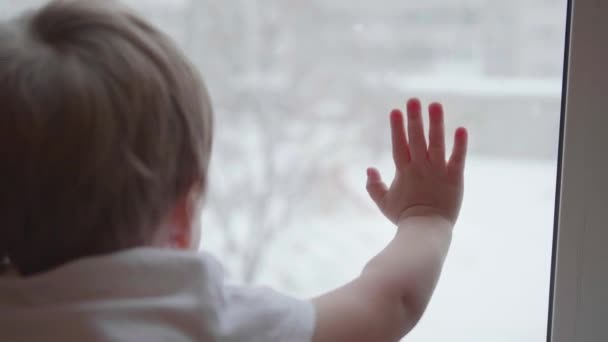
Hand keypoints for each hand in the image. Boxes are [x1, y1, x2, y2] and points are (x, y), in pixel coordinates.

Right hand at [366, 98, 467, 224]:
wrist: (425, 231)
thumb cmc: (404, 218)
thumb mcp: (383, 203)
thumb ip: (374, 186)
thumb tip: (369, 169)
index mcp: (403, 171)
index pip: (399, 144)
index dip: (397, 127)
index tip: (395, 110)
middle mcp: (420, 168)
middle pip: (416, 139)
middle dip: (414, 119)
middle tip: (413, 100)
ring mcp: (438, 172)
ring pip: (436, 143)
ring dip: (436, 123)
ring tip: (435, 105)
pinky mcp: (454, 179)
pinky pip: (457, 158)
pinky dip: (460, 145)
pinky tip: (461, 129)